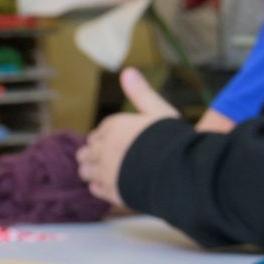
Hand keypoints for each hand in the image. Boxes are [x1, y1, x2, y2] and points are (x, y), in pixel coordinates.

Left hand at [75, 67, 180, 205]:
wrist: (177, 171)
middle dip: (93, 153)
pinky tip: (109, 185)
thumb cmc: (171, 139)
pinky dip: (98, 187)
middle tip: (106, 157)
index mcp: (114, 127)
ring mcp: (106, 172)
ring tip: (104, 172)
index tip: (112, 140)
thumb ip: (141, 93)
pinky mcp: (111, 192)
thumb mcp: (159, 110)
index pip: (99, 132)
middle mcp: (104, 149)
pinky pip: (95, 189)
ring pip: (85, 171)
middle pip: (87, 152)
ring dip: (91, 170)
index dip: (104, 136)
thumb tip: (127, 71)